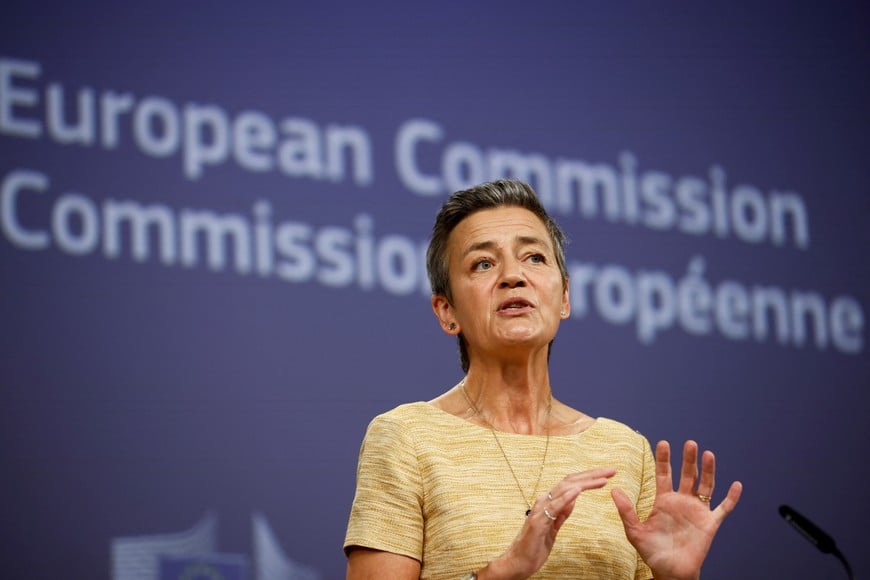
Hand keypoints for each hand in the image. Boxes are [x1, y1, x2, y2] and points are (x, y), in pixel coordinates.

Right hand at [481, 468, 616, 579]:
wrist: (517, 562)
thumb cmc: (534, 546)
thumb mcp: (553, 528)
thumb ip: (561, 513)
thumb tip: (573, 500)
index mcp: (549, 502)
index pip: (571, 484)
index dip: (589, 477)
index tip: (607, 474)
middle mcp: (544, 501)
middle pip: (570, 482)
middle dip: (592, 475)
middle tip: (611, 470)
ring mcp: (540, 510)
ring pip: (564, 489)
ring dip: (585, 483)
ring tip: (602, 479)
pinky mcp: (538, 522)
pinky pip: (554, 506)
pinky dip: (566, 497)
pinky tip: (578, 491)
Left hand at [611, 440, 741, 579]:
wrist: (670, 572)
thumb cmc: (652, 553)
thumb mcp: (635, 531)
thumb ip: (626, 511)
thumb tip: (614, 490)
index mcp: (664, 500)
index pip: (664, 475)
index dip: (664, 459)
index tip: (664, 443)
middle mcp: (682, 502)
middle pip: (687, 475)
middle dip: (688, 459)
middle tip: (689, 443)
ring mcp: (697, 511)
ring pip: (705, 486)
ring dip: (708, 471)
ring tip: (708, 454)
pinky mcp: (710, 524)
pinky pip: (723, 509)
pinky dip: (731, 498)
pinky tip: (737, 485)